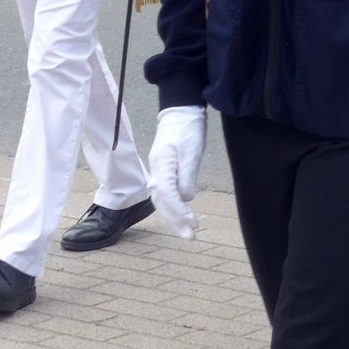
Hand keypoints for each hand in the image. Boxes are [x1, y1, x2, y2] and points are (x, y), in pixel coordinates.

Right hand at [148, 106, 206, 239]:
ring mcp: (157, 171)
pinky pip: (164, 194)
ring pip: (162, 200)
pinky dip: (171, 207)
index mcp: (162, 165)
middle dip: (175, 221)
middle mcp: (156, 171)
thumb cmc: (187, 129)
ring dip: (174, 217)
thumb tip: (186, 198)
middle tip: (190, 236)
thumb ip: (187, 175)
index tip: (192, 224)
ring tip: (188, 230)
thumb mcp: (192, 150)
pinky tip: (179, 215)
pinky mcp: (163, 171)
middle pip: (162, 202)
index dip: (179, 212)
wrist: (180, 112)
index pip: (168, 195)